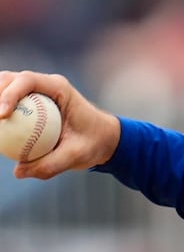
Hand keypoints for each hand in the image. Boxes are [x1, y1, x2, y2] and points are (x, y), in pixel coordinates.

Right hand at [0, 70, 121, 179]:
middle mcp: (45, 85)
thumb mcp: (78, 156)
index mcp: (59, 88)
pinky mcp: (30, 103)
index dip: (9, 94)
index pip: (27, 81)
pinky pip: (9, 104)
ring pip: (6, 88)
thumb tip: (18, 171)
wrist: (104, 138)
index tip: (1, 116)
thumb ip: (51, 165)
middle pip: (10, 79)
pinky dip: (0, 112)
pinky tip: (0, 129)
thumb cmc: (94, 144)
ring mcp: (36, 92)